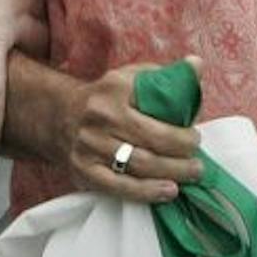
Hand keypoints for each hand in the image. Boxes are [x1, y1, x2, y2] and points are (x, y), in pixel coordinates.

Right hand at [44, 57, 206, 202]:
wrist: (59, 114)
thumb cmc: (106, 98)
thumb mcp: (130, 77)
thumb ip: (164, 75)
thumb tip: (197, 64)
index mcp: (115, 88)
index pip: (158, 112)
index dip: (183, 132)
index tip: (196, 138)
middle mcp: (100, 115)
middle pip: (152, 142)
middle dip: (182, 156)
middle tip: (198, 163)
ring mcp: (89, 144)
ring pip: (139, 165)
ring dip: (172, 174)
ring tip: (190, 176)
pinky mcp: (83, 169)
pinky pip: (119, 186)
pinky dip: (147, 192)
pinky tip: (168, 191)